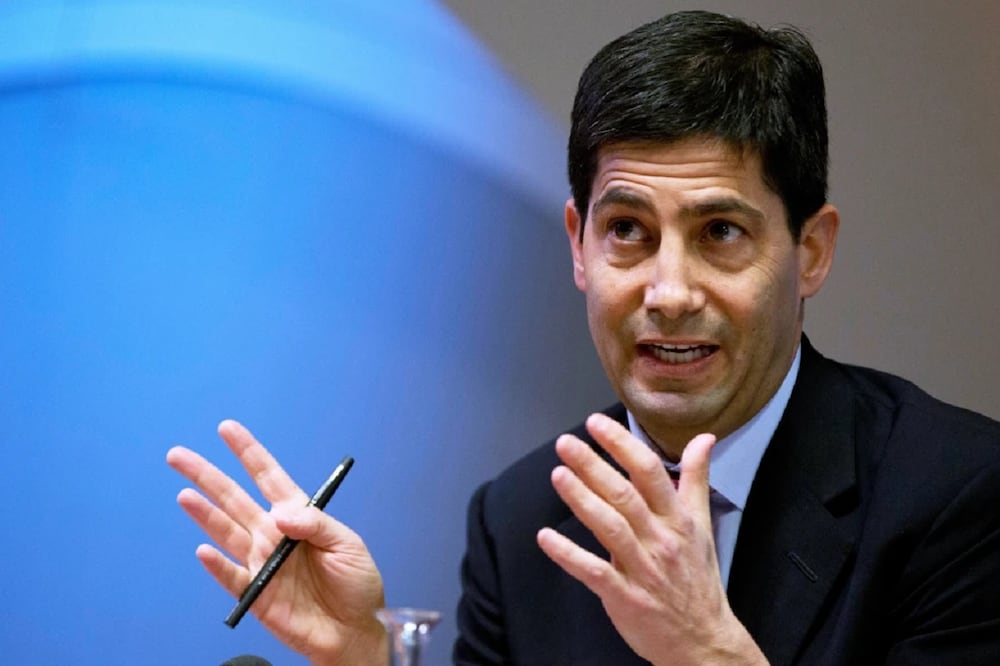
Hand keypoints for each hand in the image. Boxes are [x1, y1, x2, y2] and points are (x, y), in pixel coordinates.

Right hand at [167, 420, 386, 665]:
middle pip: (234, 499)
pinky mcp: (256, 595)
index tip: (227, 429)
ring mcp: (262, 563)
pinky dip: (217, 565)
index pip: (268, 477)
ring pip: (225, 532)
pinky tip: (204, 550)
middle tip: (179, 455)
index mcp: (298, 516)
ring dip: (204, 514)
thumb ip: (316, 525)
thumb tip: (280, 514)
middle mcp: (273, 535)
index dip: (248, 452)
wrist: (355, 631)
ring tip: (185, 494)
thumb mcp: (348, 545)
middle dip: (208, 476)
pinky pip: (232, 577)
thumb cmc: (357, 585)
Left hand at [536, 413, 766, 665]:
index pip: (650, 472)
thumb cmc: (698, 578)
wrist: (704, 639)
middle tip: (565, 443)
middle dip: (593, 466)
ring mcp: (642, 569)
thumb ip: (696, 478)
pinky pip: (594, 572)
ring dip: (581, 500)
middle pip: (624, 495)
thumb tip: (704, 438)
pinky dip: (568, 554)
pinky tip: (545, 537)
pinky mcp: (625, 597)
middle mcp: (660, 539)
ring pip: (610, 527)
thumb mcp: (702, 524)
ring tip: (557, 475)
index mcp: (678, 518)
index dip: (622, 445)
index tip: (596, 424)